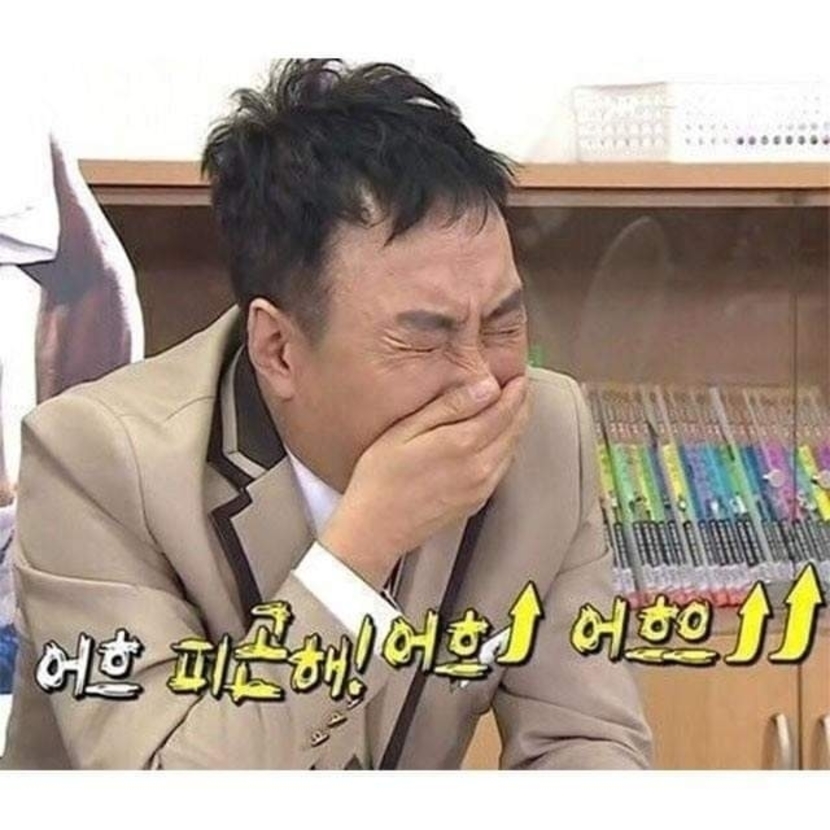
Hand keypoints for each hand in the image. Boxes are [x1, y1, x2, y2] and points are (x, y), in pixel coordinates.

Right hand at [319, 372, 531, 588]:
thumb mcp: (407, 429)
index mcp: (463, 443)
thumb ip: (449, 406)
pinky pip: (502, 469)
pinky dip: (506, 449)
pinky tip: (495, 441)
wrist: (374, 528)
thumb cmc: (380, 479)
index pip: (505, 409)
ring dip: (516, 427)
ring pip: (512, 449)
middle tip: (519, 389)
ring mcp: (480, 487)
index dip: (514, 390)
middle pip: (515, 428)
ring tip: (511, 410)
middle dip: (521, 405)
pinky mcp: (476, 501)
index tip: (517, 378)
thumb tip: (484, 387)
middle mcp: (479, 466)